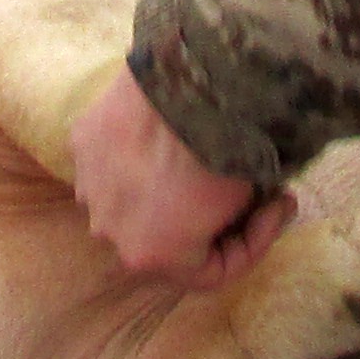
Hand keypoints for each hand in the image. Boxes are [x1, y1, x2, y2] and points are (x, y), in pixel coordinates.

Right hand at [69, 67, 289, 285]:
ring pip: (133, 197)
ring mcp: (89, 187)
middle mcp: (109, 233)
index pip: (212, 270)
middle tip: (243, 191)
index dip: (254, 243)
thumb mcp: (245, 200)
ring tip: (196, 159)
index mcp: (151, 258)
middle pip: (166, 236)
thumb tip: (243, 206)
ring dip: (164, 187)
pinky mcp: (81, 145)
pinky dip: (138, 153)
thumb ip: (234, 220)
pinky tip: (166, 128)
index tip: (278, 207)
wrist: (186, 88)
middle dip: (205, 219)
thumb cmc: (222, 153)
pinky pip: (114, 159)